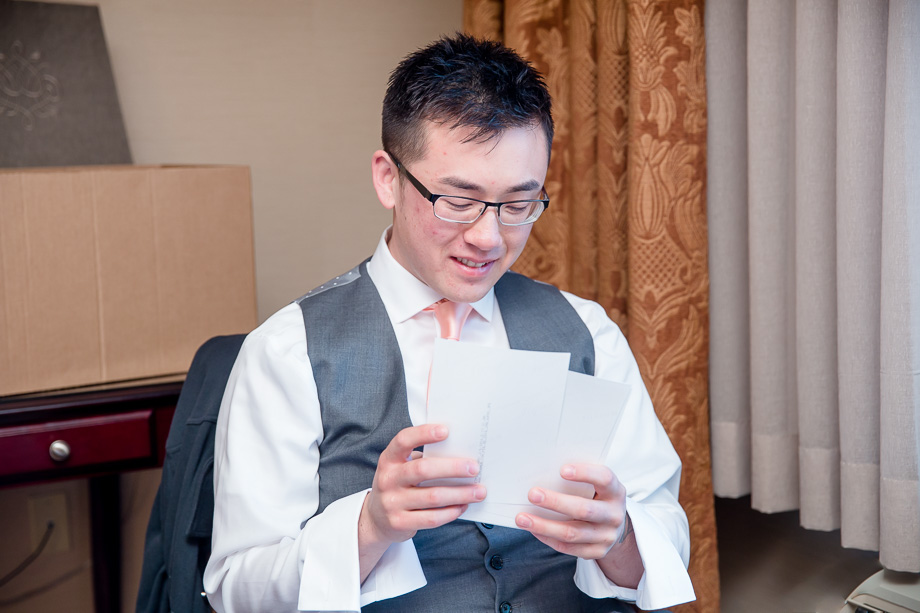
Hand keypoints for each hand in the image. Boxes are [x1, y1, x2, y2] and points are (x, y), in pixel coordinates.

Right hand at [360, 424, 485, 553]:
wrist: (376, 519)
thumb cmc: (398, 485)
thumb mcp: (401, 467)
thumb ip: (422, 458)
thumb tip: (459, 452)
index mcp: (389, 459)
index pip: (403, 440)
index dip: (423, 434)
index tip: (446, 431)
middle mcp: (388, 479)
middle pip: (422, 470)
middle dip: (452, 468)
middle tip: (474, 468)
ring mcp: (392, 503)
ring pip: (432, 497)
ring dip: (460, 493)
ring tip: (479, 491)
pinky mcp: (400, 523)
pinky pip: (431, 518)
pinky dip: (451, 512)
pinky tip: (463, 506)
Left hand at [514, 463, 641, 586]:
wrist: (615, 525)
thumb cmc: (597, 497)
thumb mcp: (597, 485)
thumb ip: (580, 480)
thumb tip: (544, 472)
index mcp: (615, 491)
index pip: (604, 479)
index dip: (585, 474)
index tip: (562, 470)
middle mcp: (614, 515)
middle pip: (584, 510)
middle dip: (555, 502)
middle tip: (533, 494)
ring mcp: (606, 536)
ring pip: (572, 533)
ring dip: (544, 525)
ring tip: (522, 518)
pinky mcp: (597, 552)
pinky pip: (568, 548)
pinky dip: (548, 538)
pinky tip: (533, 530)